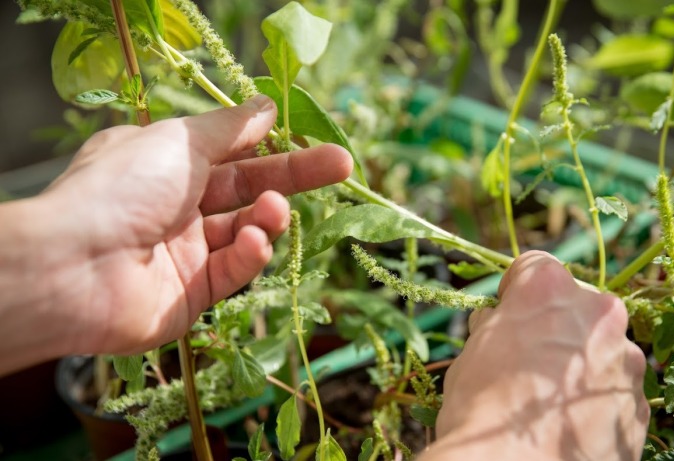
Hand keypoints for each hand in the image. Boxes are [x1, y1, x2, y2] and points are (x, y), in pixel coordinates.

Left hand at [0, 95, 351, 372]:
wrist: (75, 266)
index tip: (315, 140)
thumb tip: (267, 107)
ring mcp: (183, 253)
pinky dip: (249, 255)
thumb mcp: (182, 141)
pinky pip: (232, 271)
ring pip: (243, 231)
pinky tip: (254, 242)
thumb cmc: (123, 189)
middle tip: (341, 167)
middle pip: (247, 191)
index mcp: (164, 165)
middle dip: (294, 178)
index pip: (232, 153)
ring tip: (275, 210)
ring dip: (267, 218)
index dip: (274, 145)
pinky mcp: (192, 296)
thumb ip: (231, 129)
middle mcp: (173, 207)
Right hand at [425, 251, 648, 459]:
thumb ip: (493, 327)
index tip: (506, 313)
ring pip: (602, 351)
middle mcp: (598, 315)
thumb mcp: (470, 355)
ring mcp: (626, 361)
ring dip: (581, 366)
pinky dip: (596, 403)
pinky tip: (568, 426)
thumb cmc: (482, 411)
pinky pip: (615, 392)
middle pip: (578, 306)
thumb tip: (496, 324)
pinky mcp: (639, 406)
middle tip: (529, 361)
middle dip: (557, 327)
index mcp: (550, 291)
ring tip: (549, 403)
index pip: (535, 266)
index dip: (516, 291)